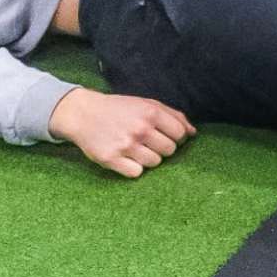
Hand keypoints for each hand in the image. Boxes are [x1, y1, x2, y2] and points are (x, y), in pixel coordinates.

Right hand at [52, 87, 192, 177]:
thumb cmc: (119, 109)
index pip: (180, 134)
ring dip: (148, 158)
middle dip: (162, 148)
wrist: (83, 113)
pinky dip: (133, 168)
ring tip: (136, 148)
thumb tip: (193, 132)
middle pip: (169, 151)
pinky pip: (136, 173)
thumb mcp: (146, 104)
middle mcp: (140, 129)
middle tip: (148, 142)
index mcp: (150, 113)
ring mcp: (125, 145)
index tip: (165, 136)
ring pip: (154, 163)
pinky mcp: (111, 159)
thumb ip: (173, 115)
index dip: (176, 137)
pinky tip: (126, 158)